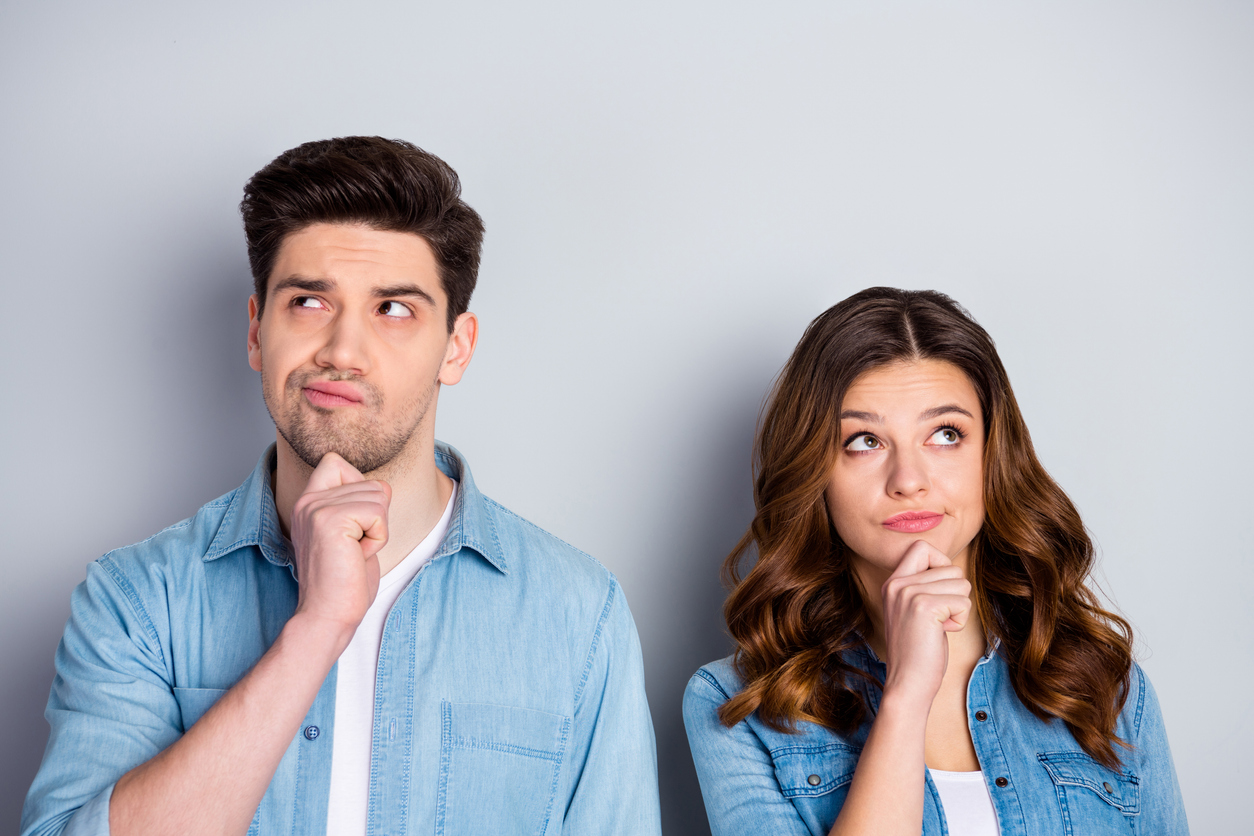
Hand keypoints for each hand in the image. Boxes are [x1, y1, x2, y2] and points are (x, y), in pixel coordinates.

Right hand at [289, 452, 390, 637]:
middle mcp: (308, 501)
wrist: (329, 615)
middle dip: (376, 518)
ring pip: (379, 496)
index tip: (353, 525)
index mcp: (309, 503)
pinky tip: (357, 556)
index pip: (336, 462)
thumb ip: (358, 504)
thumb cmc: (345, 581)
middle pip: (371, 483)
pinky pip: (379, 513)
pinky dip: (378, 538)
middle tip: (353, 548)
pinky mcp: (330, 520)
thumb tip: (383, 486)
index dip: (360, 487)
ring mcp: (317, 508)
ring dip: (378, 529)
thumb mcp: (351, 533)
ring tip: (354, 552)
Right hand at [879, 540, 971, 710]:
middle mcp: (898, 584)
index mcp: (893, 583)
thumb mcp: (912, 610)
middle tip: (937, 618)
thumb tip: (951, 568)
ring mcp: (909, 594)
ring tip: (938, 626)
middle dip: (955, 594)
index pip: (921, 547)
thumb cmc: (918, 651)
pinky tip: (942, 633)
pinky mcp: (925, 607)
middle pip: (950, 567)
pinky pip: (963, 601)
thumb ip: (923, 586)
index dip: (940, 563)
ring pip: (961, 583)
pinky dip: (960, 620)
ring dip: (959, 608)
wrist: (907, 683)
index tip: (940, 590)